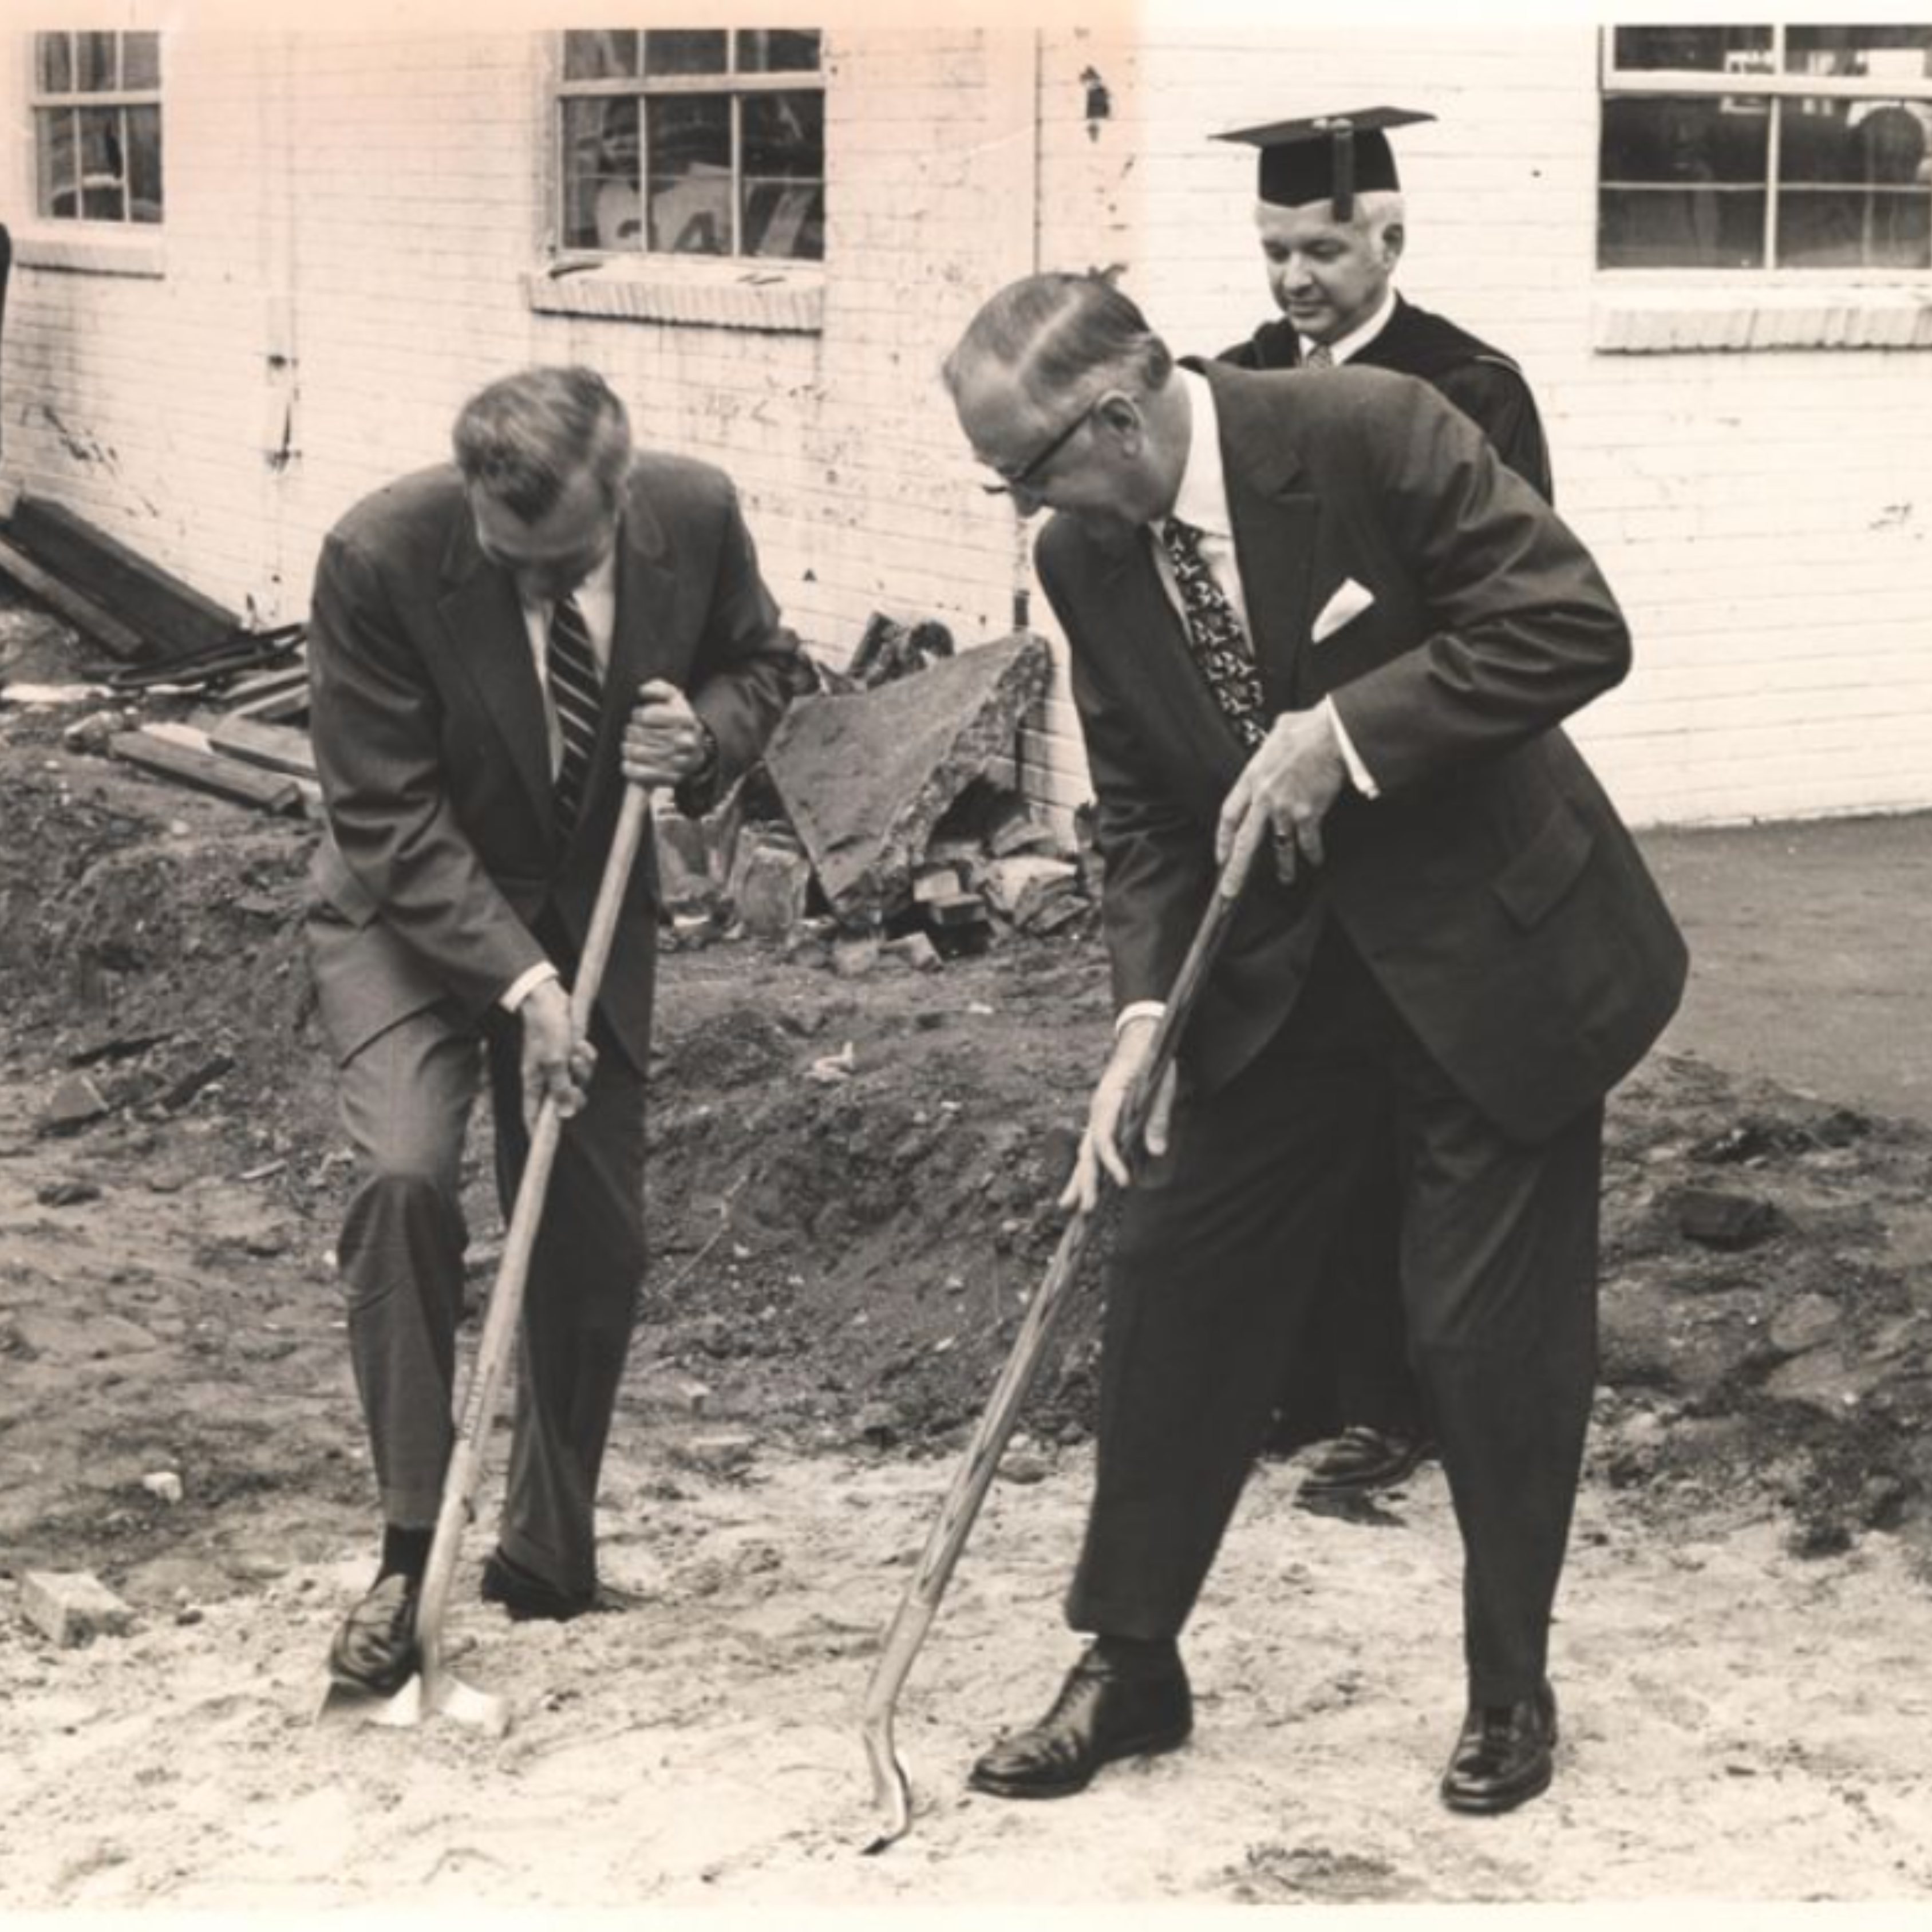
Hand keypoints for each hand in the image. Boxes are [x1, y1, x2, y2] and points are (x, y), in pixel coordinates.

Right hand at [516, 976, 595, 1123]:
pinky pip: (584, 1064)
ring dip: (583, 1068)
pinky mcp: (569, 1052)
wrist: (550, 997)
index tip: (544, 1148)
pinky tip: (581, 1043)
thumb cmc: (547, 1028)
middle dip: (575, 1094)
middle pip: (564, 1101)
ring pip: (579, 1081)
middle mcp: (545, 1076)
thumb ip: (561, 1088)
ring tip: (577, 1051)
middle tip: (577, 1085)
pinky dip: (586, 1056)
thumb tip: (566, 1115)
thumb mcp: (555, 1061)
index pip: (532, 1115)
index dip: (539, 1132)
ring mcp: (558, 1064)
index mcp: (534, 1082)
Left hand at [622, 678, 712, 787]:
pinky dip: (628, 767)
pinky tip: (629, 761)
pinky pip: (639, 773)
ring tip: (632, 745)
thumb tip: (644, 690)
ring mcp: (679, 763)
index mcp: (687, 720)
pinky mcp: (670, 779)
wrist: (696, 752)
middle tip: (635, 731)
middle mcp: (687, 742)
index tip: (641, 716)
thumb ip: (659, 688)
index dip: (639, 714)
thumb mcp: (674, 699)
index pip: (647, 715)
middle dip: (632, 731)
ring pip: (637, 752)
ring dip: (628, 748)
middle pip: (640, 734)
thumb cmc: (677, 723)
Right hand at [1058, 1013, 1176, 1214]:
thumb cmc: (1154, 1059)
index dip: (1112, 1161)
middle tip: (1085, 1209)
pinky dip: (1085, 1168)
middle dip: (1085, 1181)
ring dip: (1077, 1179)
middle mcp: (1097, 1110)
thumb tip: (1157, 1151)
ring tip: (1067, 1206)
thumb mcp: (1163, 1085)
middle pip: (1087, 1151)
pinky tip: (1081, 1187)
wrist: (1142, 1037)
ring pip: (1083, 1152)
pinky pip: (1091, 1148)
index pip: (1104, 1137)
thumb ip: (1158, 1117)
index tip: (1124, 1182)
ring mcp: (1097, 1116)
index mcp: (1109, 1099)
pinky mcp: (1103, 1121)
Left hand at [1218, 706, 1347, 886]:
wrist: (1333, 734)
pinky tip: (1315, 860)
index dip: (1222, 838)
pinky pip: (1308, 840)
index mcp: (1252, 778)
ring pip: (1279, 846)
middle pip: (1244, 842)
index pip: (1229, 815)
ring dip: (1283, 865)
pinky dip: (1312, 852)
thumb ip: (1269, 749)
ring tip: (1285, 879)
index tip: (1220, 854)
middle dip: (1236, 870)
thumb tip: (1273, 745)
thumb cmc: (1308, 728)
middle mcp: (1264, 797)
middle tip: (1229, 892)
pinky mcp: (1309, 813)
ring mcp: (1285, 808)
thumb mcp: (1277, 733)